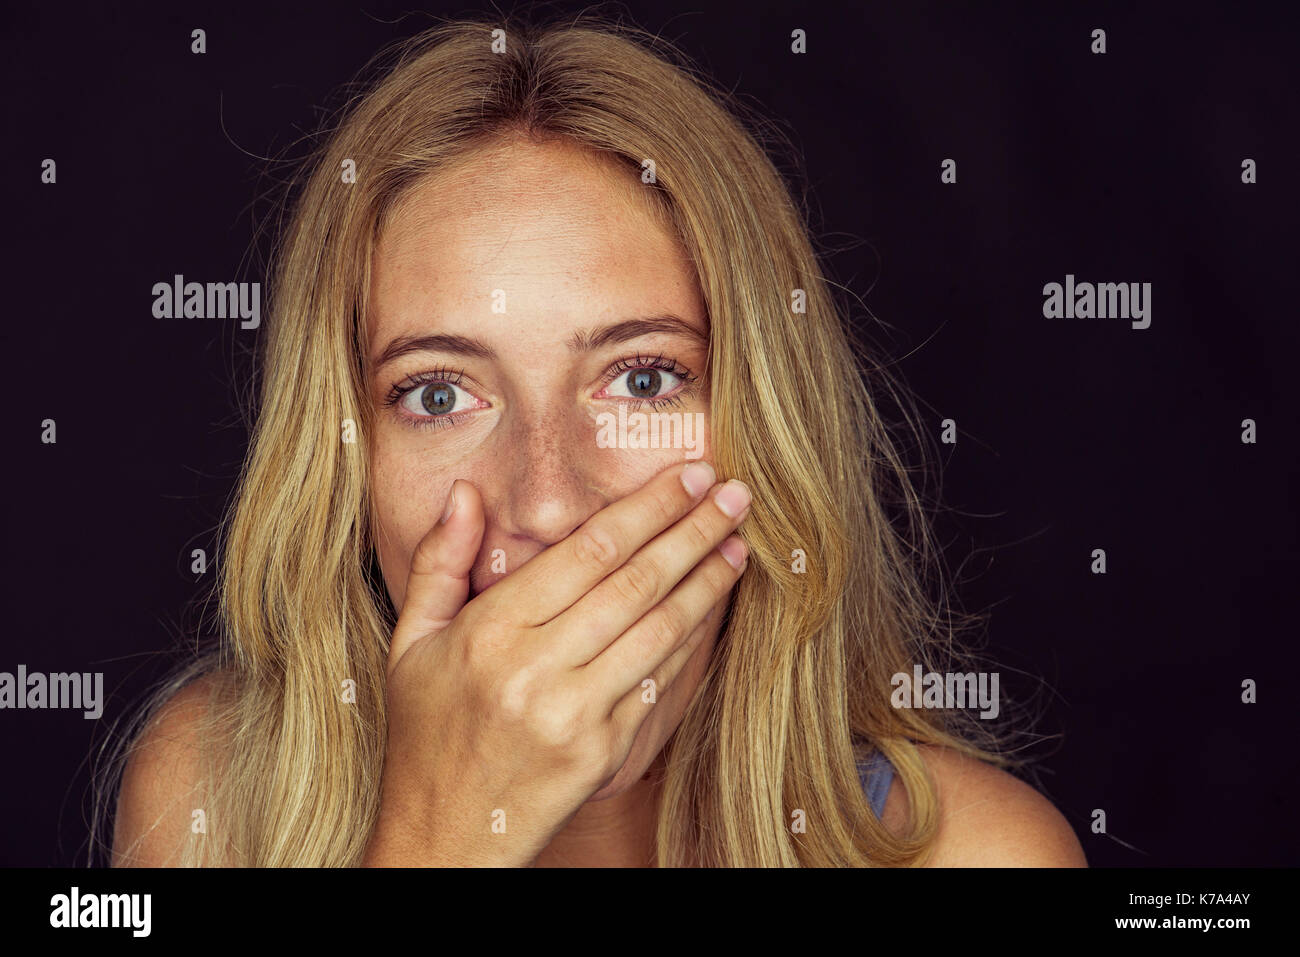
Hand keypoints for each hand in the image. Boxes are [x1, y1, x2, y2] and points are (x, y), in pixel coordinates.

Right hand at [362, 460, 750, 865]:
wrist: (445, 838)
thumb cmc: (427, 734)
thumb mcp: (411, 644)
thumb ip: (439, 563)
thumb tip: (466, 491)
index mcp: (490, 632)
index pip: (589, 550)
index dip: (648, 507)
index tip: (688, 476)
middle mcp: (535, 670)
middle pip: (635, 581)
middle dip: (693, 530)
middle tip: (735, 493)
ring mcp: (575, 715)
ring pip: (660, 630)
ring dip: (707, 581)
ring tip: (738, 543)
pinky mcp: (604, 753)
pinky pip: (660, 682)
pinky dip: (693, 640)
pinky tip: (713, 609)